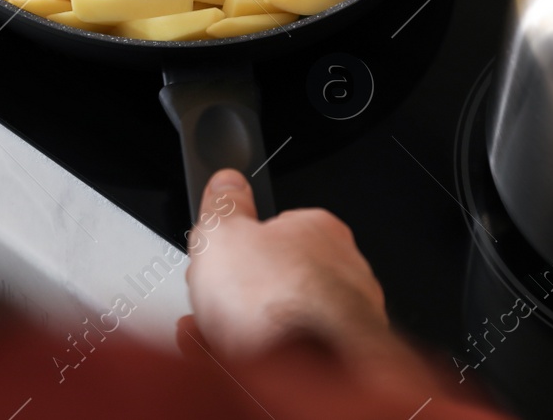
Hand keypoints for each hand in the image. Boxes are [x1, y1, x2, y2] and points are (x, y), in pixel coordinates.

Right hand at [182, 168, 390, 363]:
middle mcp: (342, 269)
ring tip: (207, 335)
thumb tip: (226, 182)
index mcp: (318, 229)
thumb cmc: (279, 302)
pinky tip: (229, 359)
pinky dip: (259, 354)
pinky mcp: (337, 357)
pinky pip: (291, 350)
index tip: (212, 259)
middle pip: (276, 274)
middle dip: (236, 291)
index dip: (234, 245)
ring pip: (283, 315)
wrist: (311, 370)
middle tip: (207, 301)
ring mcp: (345, 317)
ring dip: (243, 324)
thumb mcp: (223, 232)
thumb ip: (223, 204)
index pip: (272, 227)